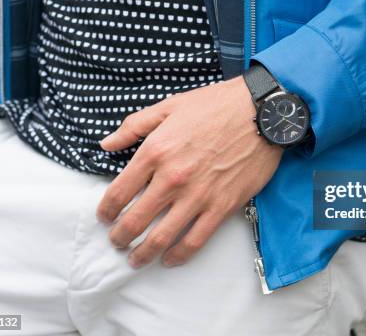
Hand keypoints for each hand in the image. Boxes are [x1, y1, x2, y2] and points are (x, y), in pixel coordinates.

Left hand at [97, 76, 283, 268]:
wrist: (261, 113)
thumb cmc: (216, 106)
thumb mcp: (169, 106)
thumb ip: (133, 126)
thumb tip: (106, 143)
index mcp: (155, 151)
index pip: (118, 192)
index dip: (106, 210)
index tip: (104, 217)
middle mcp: (172, 178)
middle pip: (134, 220)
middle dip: (119, 237)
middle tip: (116, 242)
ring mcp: (197, 195)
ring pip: (161, 237)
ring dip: (143, 253)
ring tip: (136, 259)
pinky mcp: (222, 207)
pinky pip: (195, 240)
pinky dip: (179, 255)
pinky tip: (169, 259)